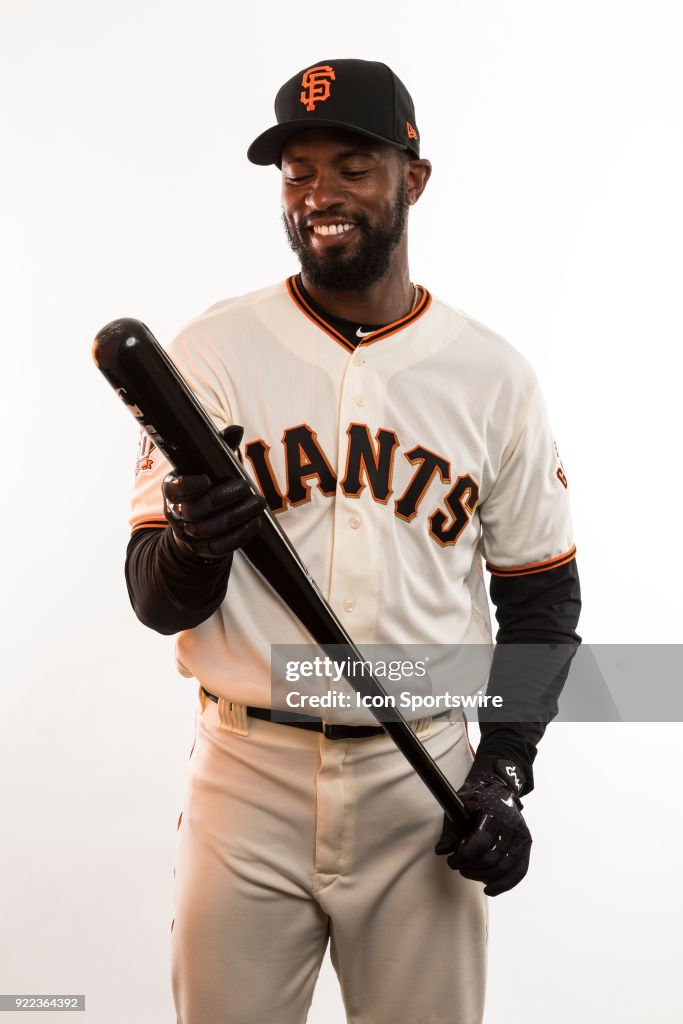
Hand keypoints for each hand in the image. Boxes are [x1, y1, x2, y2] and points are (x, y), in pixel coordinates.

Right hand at [162, 425, 266, 561]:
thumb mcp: (207, 464)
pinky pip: (220, 547)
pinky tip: (255, 522)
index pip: (174, 489)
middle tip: (246, 487)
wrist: (194, 523)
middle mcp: (175, 512)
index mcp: (171, 488)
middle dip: (222, 498)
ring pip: (208, 530)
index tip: (208, 479)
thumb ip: (218, 446)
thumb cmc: (204, 485)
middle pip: (194, 510)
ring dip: (237, 516)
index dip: (190, 486)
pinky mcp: (202, 549)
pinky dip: (240, 535)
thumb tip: (236, 429)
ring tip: (257, 504)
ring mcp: (187, 533)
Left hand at [435, 757, 531, 895]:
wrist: (498, 788)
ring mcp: (522, 834)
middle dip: (471, 868)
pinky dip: (505, 884)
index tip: (452, 860)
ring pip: (505, 868)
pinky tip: (490, 890)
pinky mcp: (526, 844)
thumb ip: (450, 831)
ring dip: (484, 877)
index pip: (480, 842)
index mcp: (493, 810)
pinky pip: (520, 870)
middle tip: (460, 868)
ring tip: (470, 874)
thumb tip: (442, 851)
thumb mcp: (458, 808)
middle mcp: (511, 823)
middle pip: (492, 858)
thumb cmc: (475, 799)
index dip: (463, 857)